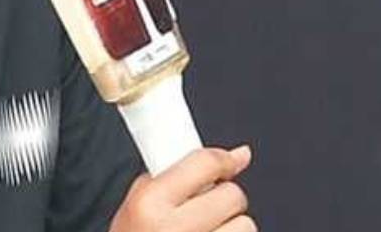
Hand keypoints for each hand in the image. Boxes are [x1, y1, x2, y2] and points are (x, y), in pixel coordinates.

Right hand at [108, 146, 254, 231]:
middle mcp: (176, 230)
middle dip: (224, 197)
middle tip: (205, 206)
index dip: (222, 160)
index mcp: (150, 205)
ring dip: (233, 227)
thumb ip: (170, 177)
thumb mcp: (134, 205)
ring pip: (246, 225)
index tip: (230, 161)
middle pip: (232, 195)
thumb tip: (233, 156)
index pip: (204, 164)